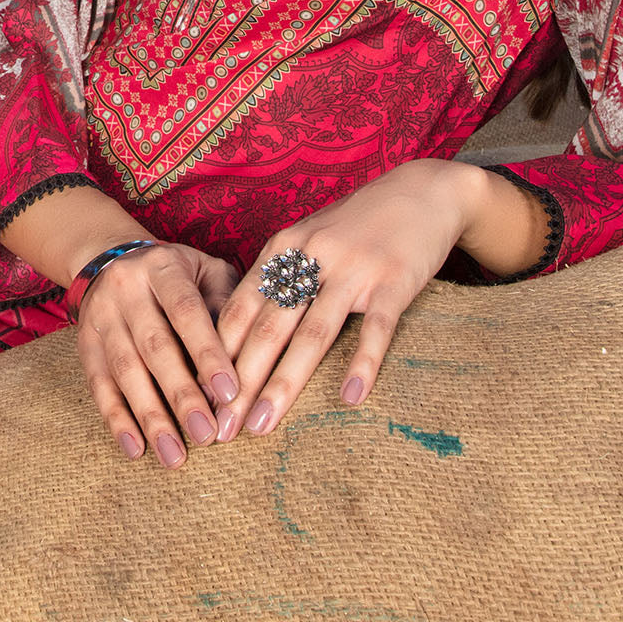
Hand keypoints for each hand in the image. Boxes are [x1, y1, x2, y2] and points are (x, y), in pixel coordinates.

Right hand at [76, 240, 242, 467]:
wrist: (111, 258)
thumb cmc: (178, 273)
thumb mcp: (206, 271)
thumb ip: (226, 304)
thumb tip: (242, 356)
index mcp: (162, 267)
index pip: (186, 311)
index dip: (207, 352)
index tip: (229, 393)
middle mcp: (126, 289)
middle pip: (154, 346)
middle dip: (181, 394)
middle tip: (207, 435)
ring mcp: (100, 318)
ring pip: (125, 372)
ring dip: (151, 417)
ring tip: (174, 455)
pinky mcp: (85, 346)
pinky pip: (99, 387)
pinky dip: (117, 420)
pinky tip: (136, 448)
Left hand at [209, 158, 486, 441]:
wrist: (423, 191)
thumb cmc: (358, 223)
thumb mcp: (308, 237)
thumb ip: (277, 275)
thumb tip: (236, 329)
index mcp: (285, 246)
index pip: (240, 308)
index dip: (215, 356)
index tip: (199, 399)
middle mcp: (313, 254)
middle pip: (268, 327)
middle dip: (239, 383)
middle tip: (219, 430)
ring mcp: (354, 267)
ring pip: (313, 332)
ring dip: (285, 383)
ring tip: (262, 425)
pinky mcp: (395, 279)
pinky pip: (376, 328)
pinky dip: (362, 364)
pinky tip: (349, 398)